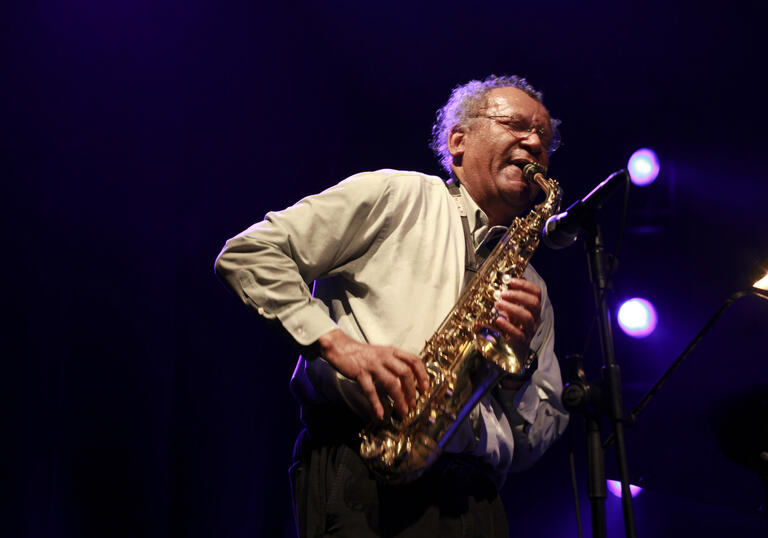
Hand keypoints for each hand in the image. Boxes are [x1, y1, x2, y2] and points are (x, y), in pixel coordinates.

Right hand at [314, 329, 429, 419]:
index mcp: (392, 351)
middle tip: (413, 403)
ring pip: (391, 382)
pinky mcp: (360, 372)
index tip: (425, 388)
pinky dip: (376, 403)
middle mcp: (384, 357)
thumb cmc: (363, 354)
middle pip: (405, 372)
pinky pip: (370, 390)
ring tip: (402, 411)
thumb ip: (394, 363)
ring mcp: (372, 364)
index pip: (413, 360)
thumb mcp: (382, 354)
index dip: (422, 374)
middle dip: (411, 390)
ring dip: (399, 398)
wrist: (341, 347)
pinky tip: (380, 414)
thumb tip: (408, 381)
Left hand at [492, 277, 541, 370]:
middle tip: (502, 294)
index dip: (525, 285)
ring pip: (527, 317)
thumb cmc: (510, 327)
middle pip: (534, 303)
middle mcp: (534, 319)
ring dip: (512, 308)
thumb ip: (509, 299)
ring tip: (498, 304)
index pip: (536, 293)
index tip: (511, 281)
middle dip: (518, 296)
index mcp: (533, 309)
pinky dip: (508, 325)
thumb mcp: (510, 311)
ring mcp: (529, 331)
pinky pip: (518, 334)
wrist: (510, 352)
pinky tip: (498, 320)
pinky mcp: (522, 343)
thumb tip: (501, 282)